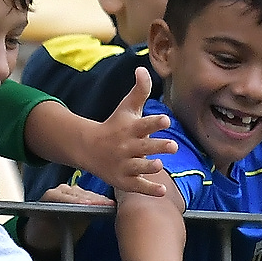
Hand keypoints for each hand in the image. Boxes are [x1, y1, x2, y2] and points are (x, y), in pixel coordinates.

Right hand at [77, 68, 175, 198]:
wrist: (88, 148)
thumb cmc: (114, 126)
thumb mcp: (126, 108)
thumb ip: (139, 91)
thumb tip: (142, 68)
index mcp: (130, 129)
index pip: (144, 124)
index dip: (155, 123)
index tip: (166, 120)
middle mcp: (127, 147)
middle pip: (144, 147)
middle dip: (158, 146)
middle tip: (173, 146)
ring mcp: (124, 164)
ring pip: (139, 168)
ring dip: (150, 167)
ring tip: (160, 165)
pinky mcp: (123, 180)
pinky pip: (137, 187)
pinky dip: (149, 190)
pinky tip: (162, 192)